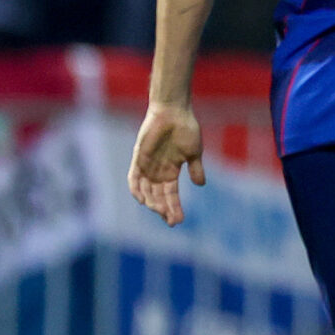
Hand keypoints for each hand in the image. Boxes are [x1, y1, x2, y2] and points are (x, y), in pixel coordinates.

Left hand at [128, 102, 206, 225]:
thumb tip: (201, 185)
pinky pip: (134, 178)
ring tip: (159, 211)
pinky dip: (136, 189)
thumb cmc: (186, 129)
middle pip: (158, 197)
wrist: (174, 112)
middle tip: (170, 220)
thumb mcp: (194, 152)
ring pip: (146, 191)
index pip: (171, 195)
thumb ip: (196, 169)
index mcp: (171, 172)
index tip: (178, 221)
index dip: (174, 208)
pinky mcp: (138, 158)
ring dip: (152, 203)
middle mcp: (158, 172)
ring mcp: (147, 166)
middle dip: (164, 210)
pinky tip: (142, 200)